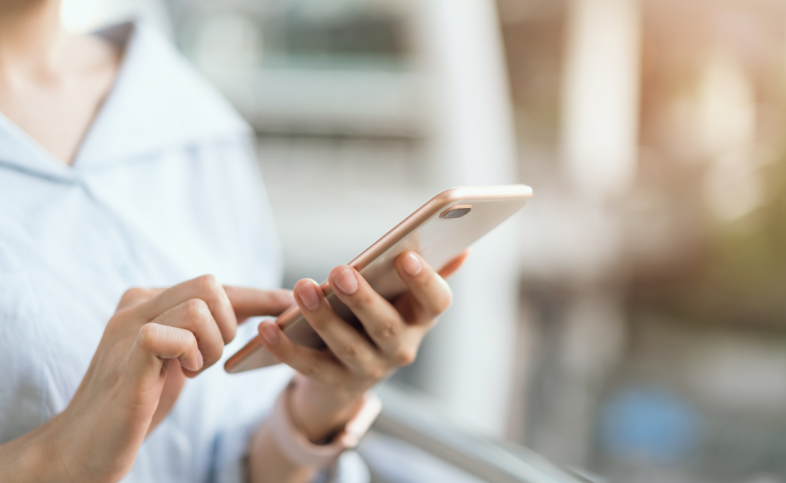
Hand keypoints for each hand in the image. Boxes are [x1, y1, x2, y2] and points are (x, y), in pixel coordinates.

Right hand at [0, 276, 291, 482]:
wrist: (84, 446)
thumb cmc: (136, 403)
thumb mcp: (177, 357)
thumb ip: (201, 330)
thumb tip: (253, 311)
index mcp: (149, 300)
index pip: (214, 286)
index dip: (257, 295)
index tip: (290, 304)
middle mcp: (137, 303)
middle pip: (210, 285)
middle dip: (228, 325)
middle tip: (207, 360)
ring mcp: (128, 326)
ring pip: (199, 307)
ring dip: (211, 346)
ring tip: (191, 371)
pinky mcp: (128, 356)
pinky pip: (174, 333)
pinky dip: (190, 354)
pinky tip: (181, 374)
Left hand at [257, 250, 467, 442]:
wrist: (349, 377)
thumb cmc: (378, 318)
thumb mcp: (403, 298)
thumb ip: (429, 270)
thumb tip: (462, 246)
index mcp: (420, 319)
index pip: (436, 302)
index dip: (425, 281)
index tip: (406, 256)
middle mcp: (401, 349)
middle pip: (386, 326)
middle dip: (364, 300)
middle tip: (341, 272)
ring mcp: (368, 371)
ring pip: (347, 347)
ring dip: (324, 319)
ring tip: (302, 289)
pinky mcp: (334, 384)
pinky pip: (308, 368)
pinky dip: (286, 349)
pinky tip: (267, 328)